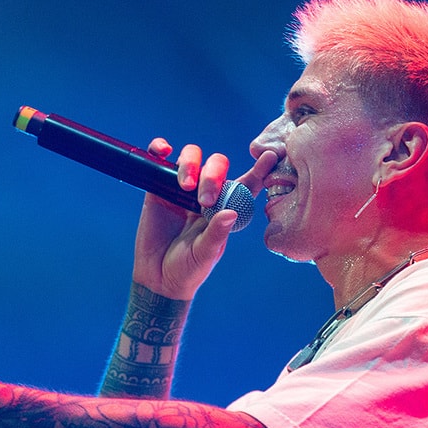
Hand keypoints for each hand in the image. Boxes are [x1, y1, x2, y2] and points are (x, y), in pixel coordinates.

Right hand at [132, 140, 277, 299]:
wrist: (158, 278)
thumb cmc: (189, 269)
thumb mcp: (206, 254)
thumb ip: (217, 234)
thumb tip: (231, 212)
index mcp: (225, 208)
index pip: (246, 184)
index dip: (259, 170)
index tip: (269, 157)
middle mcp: (206, 194)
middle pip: (217, 165)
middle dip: (214, 175)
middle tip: (204, 200)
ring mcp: (181, 190)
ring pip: (192, 157)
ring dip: (190, 165)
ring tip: (185, 187)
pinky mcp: (158, 188)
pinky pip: (159, 160)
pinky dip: (160, 149)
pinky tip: (163, 151)